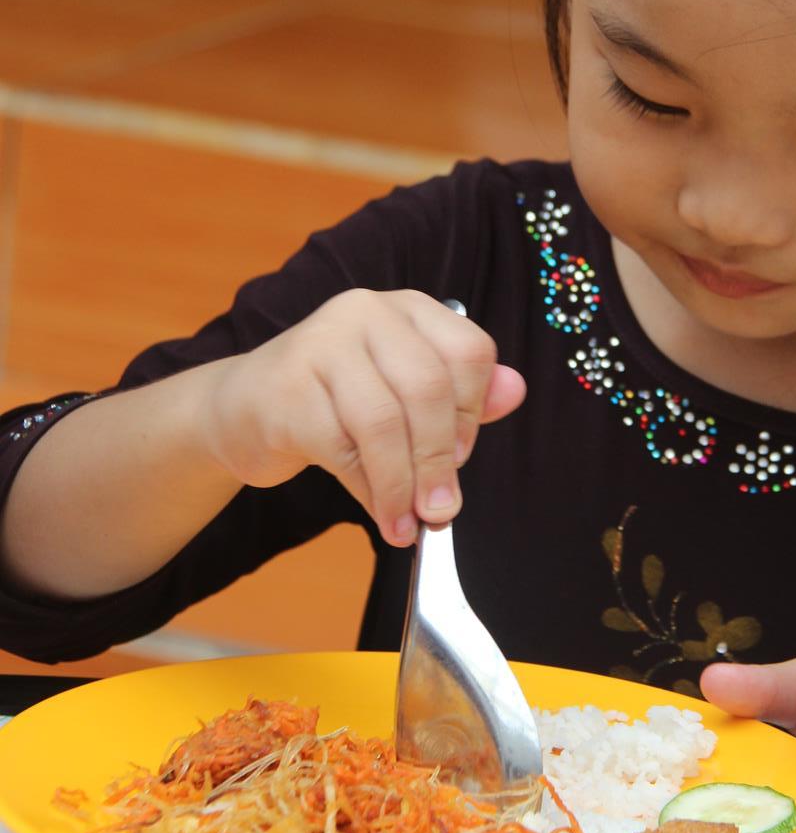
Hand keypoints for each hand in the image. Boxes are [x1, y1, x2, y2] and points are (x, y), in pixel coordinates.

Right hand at [198, 289, 525, 548]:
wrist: (242, 409)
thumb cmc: (336, 402)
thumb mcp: (402, 391)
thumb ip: (460, 393)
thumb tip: (515, 391)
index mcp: (405, 308)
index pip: (467, 351)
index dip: (472, 412)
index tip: (462, 456)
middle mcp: (364, 313)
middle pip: (427, 388)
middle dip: (440, 458)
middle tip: (442, 508)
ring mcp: (319, 345)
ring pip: (383, 422)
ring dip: (403, 484)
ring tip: (408, 524)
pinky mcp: (286, 391)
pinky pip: (341, 449)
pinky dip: (369, 492)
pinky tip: (381, 515)